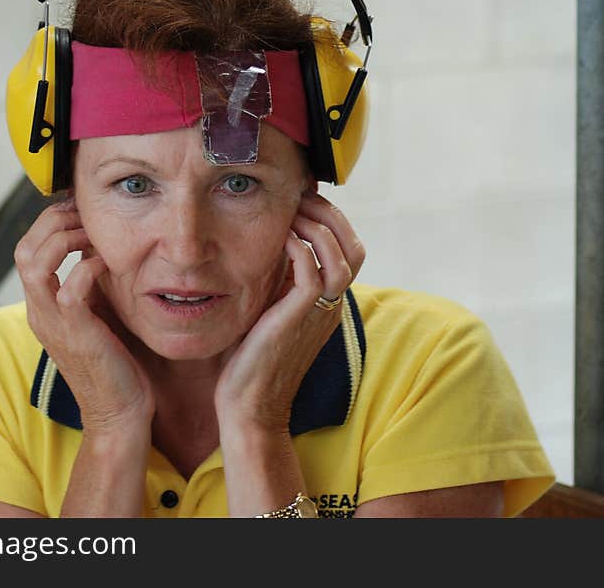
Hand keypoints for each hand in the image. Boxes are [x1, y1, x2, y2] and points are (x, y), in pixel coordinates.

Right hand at [14, 200, 154, 432]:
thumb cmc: (114, 364)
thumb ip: (89, 285)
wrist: (119, 413)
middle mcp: (40, 312)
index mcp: (41, 306)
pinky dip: (87, 267)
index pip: (26, 249)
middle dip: (53, 222)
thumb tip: (99, 248)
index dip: (49, 223)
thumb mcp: (95, 316)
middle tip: (86, 214)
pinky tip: (108, 262)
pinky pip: (70, 290)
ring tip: (93, 233)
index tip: (80, 210)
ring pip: (34, 263)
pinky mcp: (77, 335)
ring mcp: (54, 324)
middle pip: (23, 249)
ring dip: (64, 238)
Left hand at [214, 191, 365, 430]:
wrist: (248, 407)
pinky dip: (299, 247)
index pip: (348, 249)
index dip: (331, 220)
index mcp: (328, 303)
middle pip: (355, 247)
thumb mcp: (268, 310)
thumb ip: (277, 280)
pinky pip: (313, 272)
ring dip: (317, 226)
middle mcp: (331, 306)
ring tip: (291, 212)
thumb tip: (268, 244)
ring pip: (343, 256)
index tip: (301, 200)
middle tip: (301, 197)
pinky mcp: (300, 318)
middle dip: (331, 215)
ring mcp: (320, 313)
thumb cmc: (250, 361)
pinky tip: (279, 239)